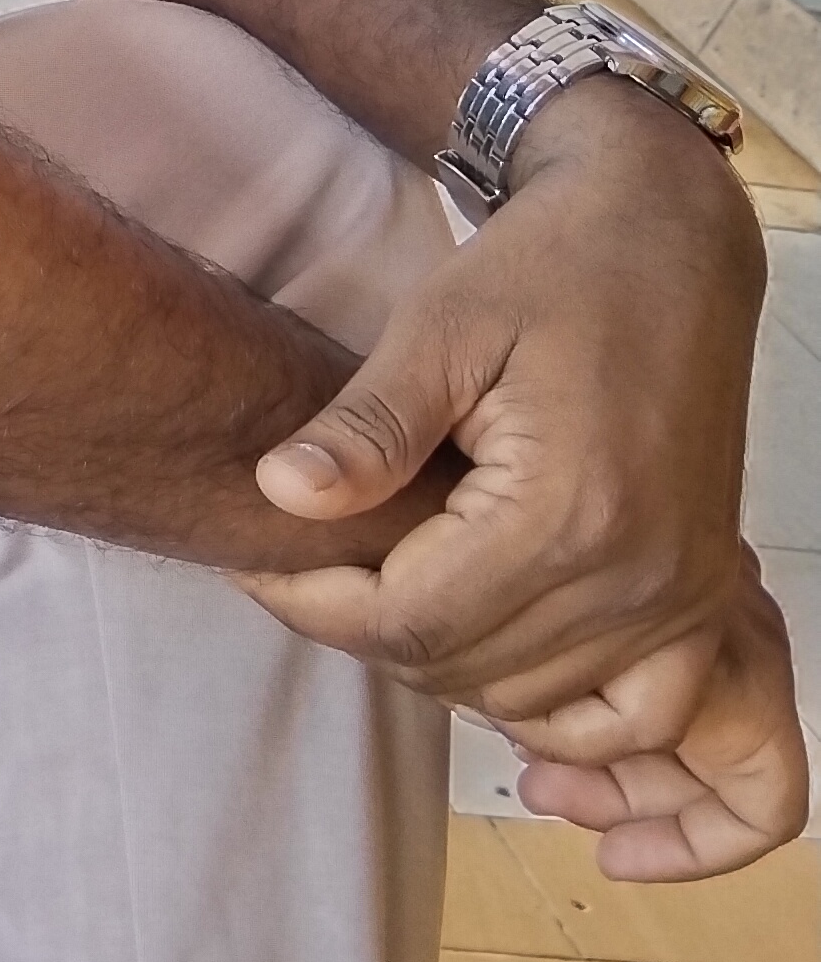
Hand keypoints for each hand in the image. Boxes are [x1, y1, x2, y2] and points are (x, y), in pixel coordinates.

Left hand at [233, 82, 795, 869]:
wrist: (671, 239)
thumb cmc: (552, 267)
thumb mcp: (441, 325)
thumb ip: (366, 425)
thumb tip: (278, 495)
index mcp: (566, 513)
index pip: (410, 623)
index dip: (315, 606)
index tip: (260, 566)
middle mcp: (637, 577)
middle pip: (465, 674)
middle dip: (369, 636)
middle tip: (310, 575)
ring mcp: (680, 596)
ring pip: (535, 704)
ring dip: (450, 672)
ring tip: (384, 601)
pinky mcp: (701, 594)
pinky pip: (642, 713)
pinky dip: (569, 722)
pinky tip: (498, 679)